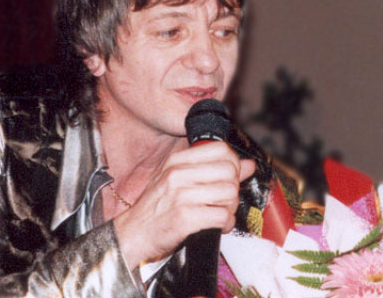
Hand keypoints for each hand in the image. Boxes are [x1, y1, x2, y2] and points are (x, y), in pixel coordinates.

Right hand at [113, 141, 255, 269]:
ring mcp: (181, 195)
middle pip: (230, 172)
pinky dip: (226, 224)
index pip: (221, 149)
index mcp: (177, 161)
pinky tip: (217, 226)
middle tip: (225, 200)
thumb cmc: (157, 206)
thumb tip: (248, 165)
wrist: (133, 233)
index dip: (233, 163)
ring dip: (231, 208)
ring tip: (220, 213)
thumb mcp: (179, 180)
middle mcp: (178, 174)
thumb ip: (213, 169)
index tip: (230, 176)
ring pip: (230, 193)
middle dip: (234, 188)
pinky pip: (223, 216)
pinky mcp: (185, 218)